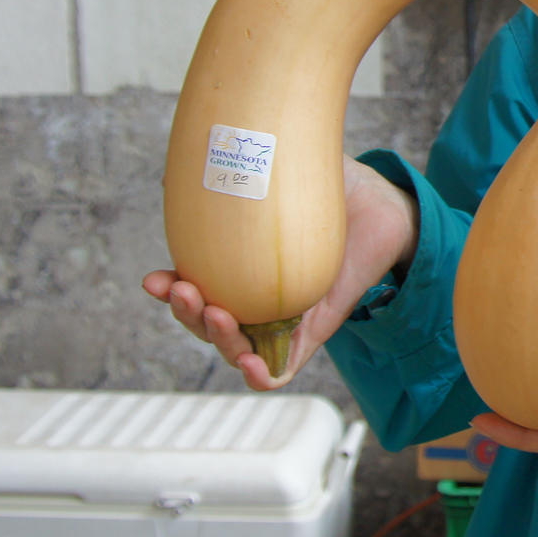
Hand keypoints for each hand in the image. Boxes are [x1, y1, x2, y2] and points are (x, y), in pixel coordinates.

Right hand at [144, 154, 418, 389]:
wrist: (383, 203)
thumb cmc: (331, 186)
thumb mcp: (281, 169)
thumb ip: (240, 163)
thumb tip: (186, 162)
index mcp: (240, 267)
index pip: (194, 286)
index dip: (168, 289)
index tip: (153, 281)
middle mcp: (257, 296)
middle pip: (207, 320)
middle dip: (185, 313)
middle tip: (182, 290)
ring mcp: (284, 317)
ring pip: (237, 346)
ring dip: (217, 339)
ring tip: (215, 314)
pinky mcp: (315, 331)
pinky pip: (283, 366)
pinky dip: (261, 374)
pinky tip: (249, 364)